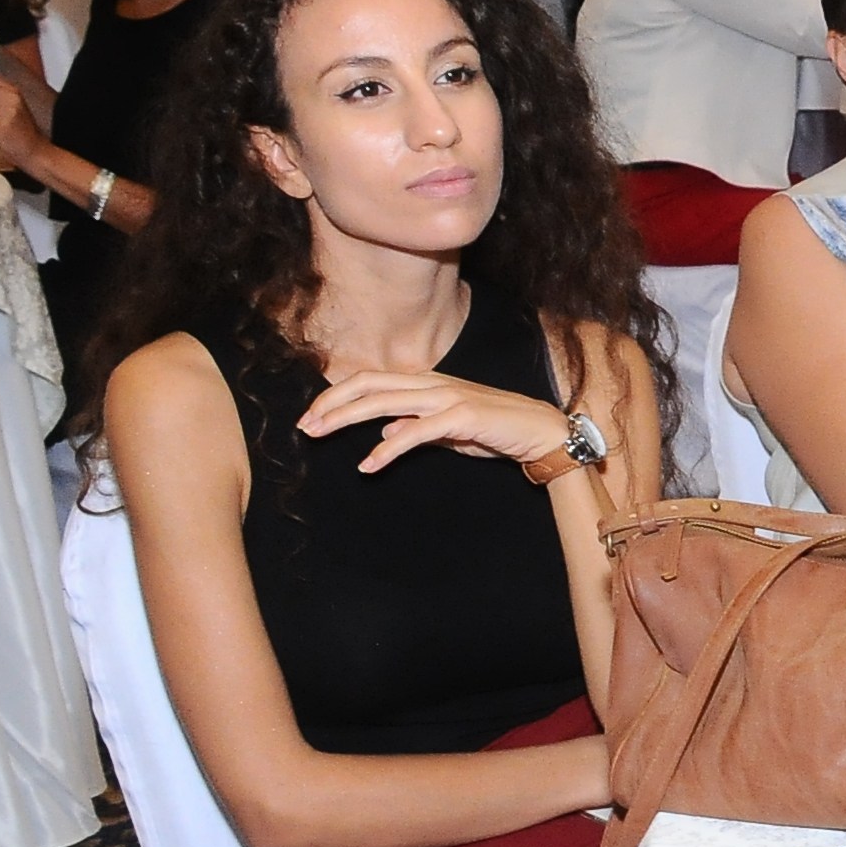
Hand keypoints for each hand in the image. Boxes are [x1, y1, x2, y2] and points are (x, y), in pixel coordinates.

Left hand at [298, 369, 573, 476]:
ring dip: (346, 418)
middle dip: (330, 404)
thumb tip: (386, 433)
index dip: (337, 396)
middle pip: (367, 385)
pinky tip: (368, 464)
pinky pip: (414, 433)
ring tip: (319, 435)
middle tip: (304, 426)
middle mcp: (431, 383)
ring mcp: (445, 397)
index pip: (370, 382)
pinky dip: (387, 449)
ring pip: (383, 402)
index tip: (313, 417)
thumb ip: (417, 428)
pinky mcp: (460, 417)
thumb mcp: (448, 431)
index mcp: (426, 383)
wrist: (541, 432)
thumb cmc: (497, 431)